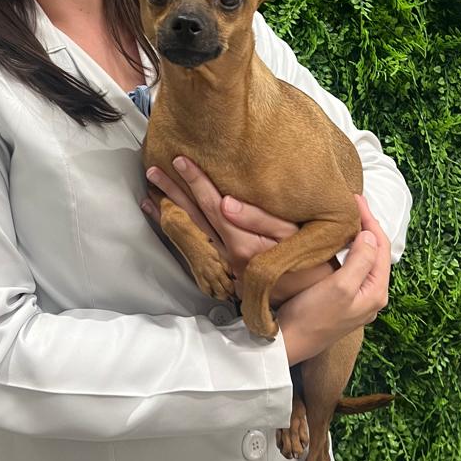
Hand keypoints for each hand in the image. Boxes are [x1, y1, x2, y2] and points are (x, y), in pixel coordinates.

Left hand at [141, 157, 335, 301]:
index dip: (196, 182)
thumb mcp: (291, 236)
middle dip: (172, 192)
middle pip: (193, 219)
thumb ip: (259, 219)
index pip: (212, 206)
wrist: (310, 300)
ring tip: (150, 193)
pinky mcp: (221, 274)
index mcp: (242, 245)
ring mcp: (221, 267)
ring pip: (189, 234)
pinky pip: (191, 249)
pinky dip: (175, 232)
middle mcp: (226, 257)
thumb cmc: (307, 262)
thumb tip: (225, 202)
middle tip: (152, 171)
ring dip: (168, 212)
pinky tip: (162, 218)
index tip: (179, 161)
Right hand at [276, 196, 390, 365]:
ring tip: (342, 217)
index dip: (370, 219)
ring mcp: (356, 299)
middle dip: (364, 226)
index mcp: (376, 291)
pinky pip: (350, 267)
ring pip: (362, 258)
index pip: (380, 246)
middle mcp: (371, 295)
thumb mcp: (341, 286)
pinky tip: (333, 242)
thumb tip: (368, 235)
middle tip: (349, 203)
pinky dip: (345, 250)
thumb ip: (360, 260)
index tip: (354, 199)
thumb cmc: (313, 316)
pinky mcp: (341, 300)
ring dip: (355, 237)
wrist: (289, 343)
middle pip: (374, 251)